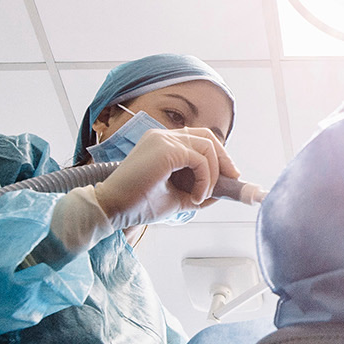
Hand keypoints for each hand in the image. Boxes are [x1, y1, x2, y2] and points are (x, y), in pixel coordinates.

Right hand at [50, 127, 238, 253]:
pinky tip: (195, 198)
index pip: (199, 139)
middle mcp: (163, 135)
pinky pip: (200, 160)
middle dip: (224, 160)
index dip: (218, 156)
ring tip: (200, 197)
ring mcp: (164, 139)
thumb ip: (198, 190)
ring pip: (208, 148)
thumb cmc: (137, 204)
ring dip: (213, 175)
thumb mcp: (176, 197)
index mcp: (162, 142)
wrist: (111, 208)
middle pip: (208, 137)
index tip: (229, 176)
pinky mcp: (166, 149)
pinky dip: (205, 180)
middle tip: (232, 181)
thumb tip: (222, 192)